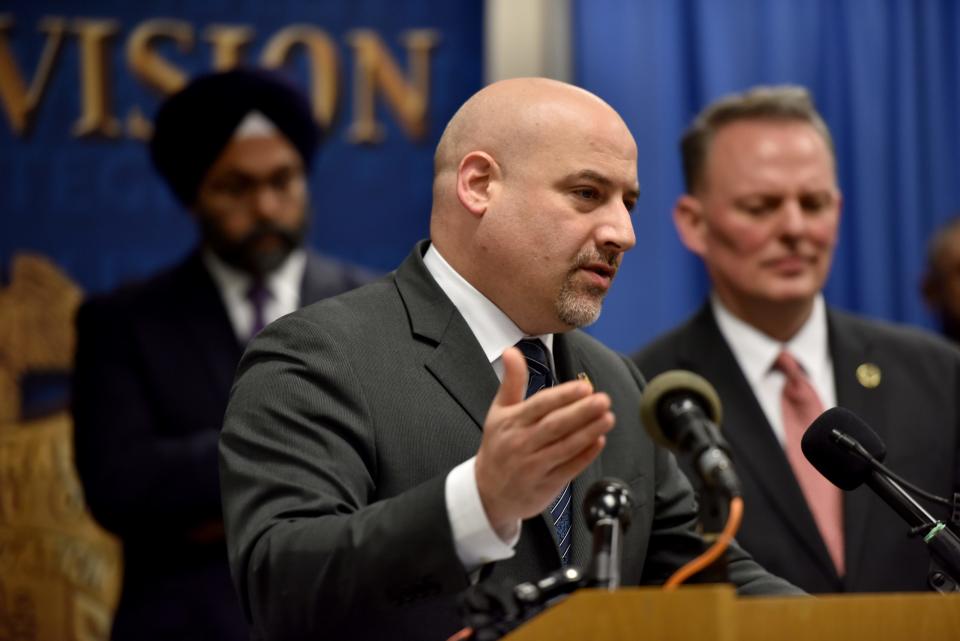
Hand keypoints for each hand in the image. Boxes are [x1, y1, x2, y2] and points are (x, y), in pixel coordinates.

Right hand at [475, 347, 613, 538]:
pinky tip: (599, 441)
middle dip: (581, 412)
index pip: (540, 406)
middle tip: (603, 399)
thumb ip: (512, 381)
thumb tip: (511, 351)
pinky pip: (569, 468)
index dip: (563, 396)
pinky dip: (585, 455)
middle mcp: (522, 443)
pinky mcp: (546, 484)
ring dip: (589, 432)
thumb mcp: (499, 411)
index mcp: (511, 422)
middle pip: (555, 426)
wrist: (487, 492)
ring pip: (565, 447)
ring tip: (608, 417)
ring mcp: (534, 466)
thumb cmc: (498, 447)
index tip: (584, 387)